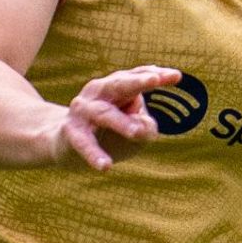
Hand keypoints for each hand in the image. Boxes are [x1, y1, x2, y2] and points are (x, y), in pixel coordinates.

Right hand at [55, 66, 181, 169]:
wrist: (64, 143)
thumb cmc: (108, 132)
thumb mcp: (133, 128)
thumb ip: (145, 126)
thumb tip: (144, 127)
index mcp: (115, 86)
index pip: (137, 78)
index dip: (156, 76)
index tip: (177, 76)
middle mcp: (97, 93)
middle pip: (119, 85)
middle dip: (138, 81)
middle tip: (155, 80)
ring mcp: (83, 111)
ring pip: (104, 114)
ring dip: (121, 122)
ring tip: (137, 133)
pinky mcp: (71, 132)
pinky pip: (84, 143)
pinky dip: (94, 154)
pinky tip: (105, 166)